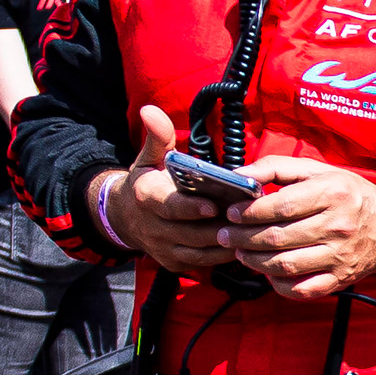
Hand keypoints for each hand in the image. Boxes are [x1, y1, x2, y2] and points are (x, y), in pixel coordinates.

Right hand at [102, 104, 235, 275]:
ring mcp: (163, 250)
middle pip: (191, 233)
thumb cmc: (147, 181)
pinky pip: (203, 264)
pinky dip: (223, 256)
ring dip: (226, 244)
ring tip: (251, 230)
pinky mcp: (174, 264)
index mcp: (147, 199)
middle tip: (249, 218)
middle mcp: (153, 228)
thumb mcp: (149, 157)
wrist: (125, 217)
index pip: (170, 207)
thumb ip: (157, 136)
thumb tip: (150, 109)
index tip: (214, 205)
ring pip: (200, 253)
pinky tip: (244, 244)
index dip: (192, 209)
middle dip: (220, 226)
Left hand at [221, 155, 375, 299]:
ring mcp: (339, 256)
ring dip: (254, 261)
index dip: (250, 212)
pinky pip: (302, 289)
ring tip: (241, 252)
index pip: (280, 206)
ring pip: (285, 265)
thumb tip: (241, 174)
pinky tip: (267, 273)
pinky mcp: (340, 278)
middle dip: (242, 237)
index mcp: (332, 193)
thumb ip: (277, 168)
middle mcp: (337, 226)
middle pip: (278, 237)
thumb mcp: (318, 171)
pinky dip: (278, 285)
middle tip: (226, 234)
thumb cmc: (349, 194)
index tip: (232, 213)